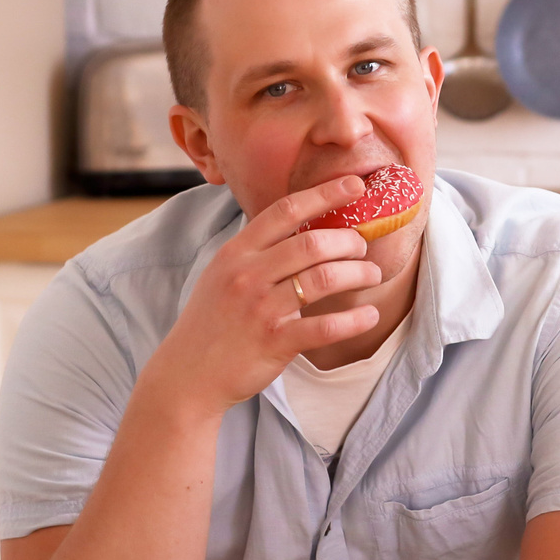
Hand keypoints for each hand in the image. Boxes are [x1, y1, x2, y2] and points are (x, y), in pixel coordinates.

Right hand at [139, 178, 383, 416]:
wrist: (187, 374)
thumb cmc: (212, 322)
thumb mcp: (223, 274)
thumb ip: (257, 251)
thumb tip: (301, 226)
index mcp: (236, 252)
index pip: (285, 210)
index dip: (324, 194)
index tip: (355, 185)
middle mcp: (247, 275)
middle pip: (312, 243)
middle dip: (349, 241)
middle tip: (363, 248)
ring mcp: (260, 308)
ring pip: (324, 279)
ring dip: (358, 274)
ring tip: (372, 276)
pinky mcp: (274, 341)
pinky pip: (325, 326)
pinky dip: (354, 320)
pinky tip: (369, 316)